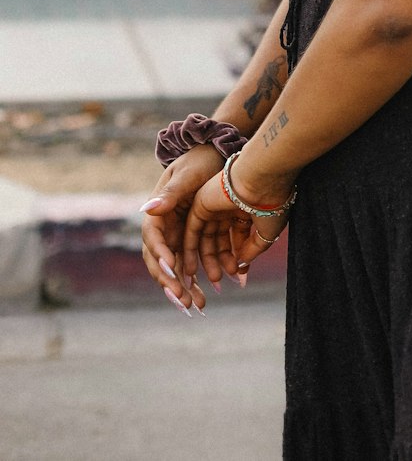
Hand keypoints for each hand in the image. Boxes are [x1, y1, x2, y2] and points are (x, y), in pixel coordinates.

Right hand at [140, 145, 222, 315]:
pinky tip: (203, 296)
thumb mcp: (186, 173)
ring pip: (174, 268)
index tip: (172, 266)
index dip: (160, 252)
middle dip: (169, 280)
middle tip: (182, 298)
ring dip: (182, 287)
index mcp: (157, 211)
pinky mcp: (189, 240)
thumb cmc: (199, 160)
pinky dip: (195, 280)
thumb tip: (147, 208)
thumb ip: (170, 192)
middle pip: (159, 259)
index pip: (152, 236)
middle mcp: (163, 227)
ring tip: (196, 305)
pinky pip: (189, 264)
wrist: (214, 156)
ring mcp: (175, 236)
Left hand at [180, 157, 292, 293]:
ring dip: (207, 259)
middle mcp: (229, 205)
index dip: (239, 255)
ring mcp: (214, 204)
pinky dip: (190, 248)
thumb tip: (241, 264)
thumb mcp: (267, 232)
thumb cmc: (271, 203)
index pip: (238, 236)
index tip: (240, 273)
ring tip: (211, 278)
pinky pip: (192, 229)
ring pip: (206, 236)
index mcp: (247, 207)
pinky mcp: (200, 203)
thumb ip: (253, 249)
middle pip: (220, 238)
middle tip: (221, 280)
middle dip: (222, 260)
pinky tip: (191, 267)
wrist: (262, 180)